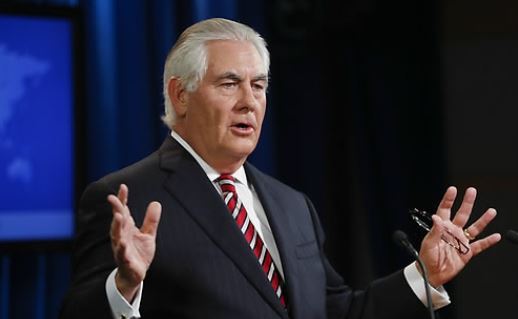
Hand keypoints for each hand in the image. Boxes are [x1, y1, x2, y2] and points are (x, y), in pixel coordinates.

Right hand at [107, 184, 161, 300]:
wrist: (135, 274)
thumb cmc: (139, 253)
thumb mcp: (148, 235)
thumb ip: (151, 220)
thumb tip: (156, 203)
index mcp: (127, 228)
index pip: (123, 211)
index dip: (122, 199)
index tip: (123, 187)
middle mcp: (121, 235)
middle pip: (117, 220)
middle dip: (116, 209)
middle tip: (113, 198)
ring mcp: (121, 248)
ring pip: (116, 235)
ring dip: (116, 226)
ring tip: (118, 216)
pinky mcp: (125, 260)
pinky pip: (122, 254)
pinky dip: (122, 248)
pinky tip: (123, 243)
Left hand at [418, 186, 500, 286]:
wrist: (431, 274)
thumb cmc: (426, 258)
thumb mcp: (428, 244)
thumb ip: (435, 231)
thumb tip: (436, 218)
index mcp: (441, 227)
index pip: (445, 210)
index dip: (449, 199)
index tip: (453, 189)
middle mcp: (453, 232)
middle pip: (462, 214)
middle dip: (467, 203)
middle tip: (472, 191)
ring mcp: (461, 241)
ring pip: (474, 228)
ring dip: (483, 220)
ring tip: (491, 211)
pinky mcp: (467, 253)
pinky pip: (480, 245)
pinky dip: (488, 241)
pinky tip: (496, 236)